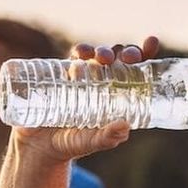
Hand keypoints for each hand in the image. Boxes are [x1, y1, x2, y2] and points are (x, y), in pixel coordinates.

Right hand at [11, 36, 160, 161]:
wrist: (37, 145)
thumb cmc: (69, 145)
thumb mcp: (89, 142)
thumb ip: (106, 138)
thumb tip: (125, 126)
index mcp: (117, 97)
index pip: (136, 72)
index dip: (145, 54)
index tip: (151, 41)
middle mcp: (103, 82)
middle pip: (119, 59)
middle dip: (125, 52)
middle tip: (126, 58)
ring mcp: (83, 76)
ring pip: (98, 54)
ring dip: (102, 50)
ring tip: (100, 56)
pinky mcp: (63, 74)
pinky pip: (74, 57)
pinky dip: (79, 51)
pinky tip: (79, 53)